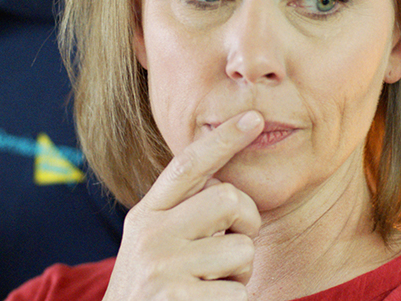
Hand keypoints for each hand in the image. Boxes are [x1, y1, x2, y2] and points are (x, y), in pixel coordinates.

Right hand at [103, 111, 264, 300]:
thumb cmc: (153, 291)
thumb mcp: (154, 244)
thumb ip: (181, 212)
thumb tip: (226, 182)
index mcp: (146, 215)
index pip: (187, 165)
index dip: (223, 140)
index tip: (254, 118)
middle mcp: (150, 235)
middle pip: (229, 200)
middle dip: (245, 224)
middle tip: (230, 248)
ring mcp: (163, 268)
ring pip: (243, 250)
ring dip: (240, 273)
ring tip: (211, 284)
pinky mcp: (179, 300)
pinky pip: (239, 293)